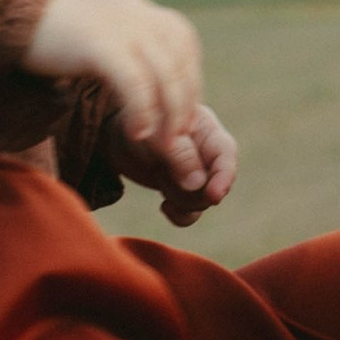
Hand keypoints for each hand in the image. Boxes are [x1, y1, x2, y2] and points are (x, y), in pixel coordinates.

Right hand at [25, 0, 213, 191]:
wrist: (8, 10)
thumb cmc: (51, 30)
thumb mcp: (100, 31)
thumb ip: (127, 48)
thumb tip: (146, 82)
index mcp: (142, 12)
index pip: (185, 49)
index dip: (189, 86)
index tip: (179, 118)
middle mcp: (139, 15)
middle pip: (181, 66)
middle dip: (183, 108)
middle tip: (176, 144)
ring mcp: (121, 27)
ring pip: (165, 76)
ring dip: (169, 116)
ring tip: (161, 146)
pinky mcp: (99, 43)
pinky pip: (135, 82)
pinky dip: (142, 110)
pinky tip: (137, 133)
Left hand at [115, 99, 239, 226]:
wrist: (114, 134)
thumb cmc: (135, 124)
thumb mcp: (153, 133)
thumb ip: (178, 153)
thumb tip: (199, 184)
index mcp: (205, 130)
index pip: (225, 154)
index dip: (225, 176)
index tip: (214, 196)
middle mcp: (205, 153)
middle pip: (215, 184)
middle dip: (191, 189)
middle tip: (161, 174)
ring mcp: (195, 174)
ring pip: (202, 201)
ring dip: (179, 198)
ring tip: (157, 176)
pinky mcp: (182, 191)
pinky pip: (191, 213)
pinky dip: (180, 215)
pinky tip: (164, 206)